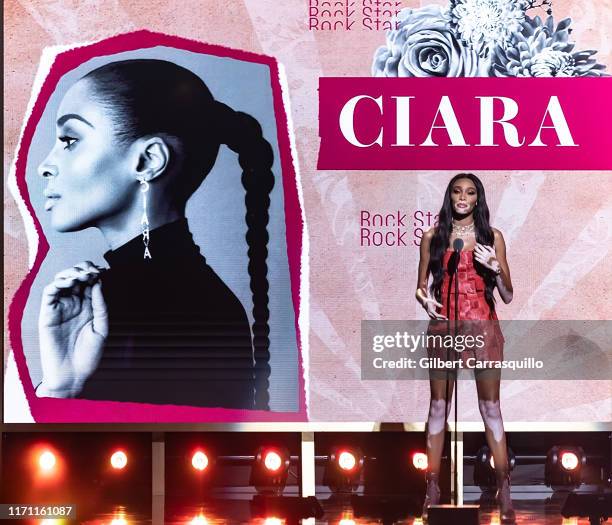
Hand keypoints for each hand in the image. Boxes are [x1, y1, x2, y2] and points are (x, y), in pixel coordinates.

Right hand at [37, 261, 107, 396]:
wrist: (74, 374)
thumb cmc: (89, 354)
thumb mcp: (101, 328)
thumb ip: (100, 306)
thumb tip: (98, 283)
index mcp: (89, 306)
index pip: (90, 282)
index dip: (95, 273)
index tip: (103, 271)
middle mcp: (74, 304)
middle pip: (76, 278)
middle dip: (84, 269)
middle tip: (92, 270)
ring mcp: (61, 308)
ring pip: (61, 281)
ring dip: (71, 273)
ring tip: (82, 274)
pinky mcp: (48, 314)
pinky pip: (49, 294)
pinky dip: (57, 284)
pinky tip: (69, 282)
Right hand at [419, 290, 447, 319]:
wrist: (423, 302)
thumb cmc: (428, 301)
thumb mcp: (433, 301)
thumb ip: (438, 304)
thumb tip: (442, 306)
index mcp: (430, 310)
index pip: (436, 315)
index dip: (441, 317)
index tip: (445, 317)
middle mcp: (429, 313)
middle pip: (436, 318)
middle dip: (441, 319)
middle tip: (447, 319)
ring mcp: (429, 314)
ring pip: (435, 319)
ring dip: (440, 320)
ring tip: (444, 320)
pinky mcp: (429, 314)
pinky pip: (433, 318)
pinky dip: (437, 319)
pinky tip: (440, 319)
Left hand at [474, 243, 499, 272]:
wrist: (495, 265)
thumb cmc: (495, 258)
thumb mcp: (493, 252)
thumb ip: (490, 248)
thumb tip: (485, 245)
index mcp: (487, 252)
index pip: (481, 247)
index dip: (478, 245)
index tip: (476, 243)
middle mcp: (484, 255)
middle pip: (478, 250)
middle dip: (475, 248)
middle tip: (474, 246)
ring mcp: (483, 258)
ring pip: (477, 254)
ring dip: (475, 252)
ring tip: (474, 251)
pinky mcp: (482, 262)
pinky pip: (478, 259)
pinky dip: (476, 258)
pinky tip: (475, 257)